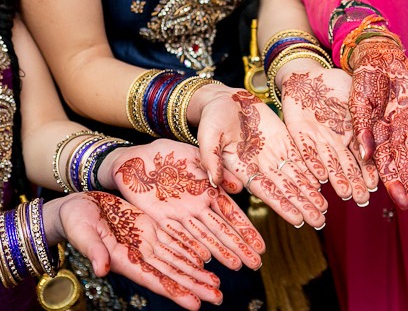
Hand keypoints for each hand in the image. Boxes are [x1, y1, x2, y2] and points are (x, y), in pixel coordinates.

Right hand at [50, 192, 221, 309]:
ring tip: (216, 284)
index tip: (195, 305)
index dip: (176, 291)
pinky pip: (175, 241)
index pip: (155, 279)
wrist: (77, 205)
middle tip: (218, 297)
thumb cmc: (74, 220)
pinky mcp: (150, 228)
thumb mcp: (82, 233)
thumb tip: (101, 270)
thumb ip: (94, 251)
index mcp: (124, 260)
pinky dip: (190, 251)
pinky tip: (205, 259)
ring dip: (197, 273)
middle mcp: (139, 255)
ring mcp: (147, 243)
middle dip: (195, 286)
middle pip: (172, 274)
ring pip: (177, 260)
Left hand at [102, 140, 264, 269]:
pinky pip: (178, 236)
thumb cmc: (166, 153)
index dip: (246, 230)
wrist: (133, 160)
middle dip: (239, 248)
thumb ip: (215, 169)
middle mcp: (198, 207)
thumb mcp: (194, 156)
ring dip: (220, 253)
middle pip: (222, 231)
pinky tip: (204, 261)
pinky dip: (191, 248)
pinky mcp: (160, 220)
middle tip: (256, 264)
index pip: (232, 214)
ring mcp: (180, 215)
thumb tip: (239, 186)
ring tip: (236, 267)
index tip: (261, 245)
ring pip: (203, 237)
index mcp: (209, 191)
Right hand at [192, 85, 326, 228]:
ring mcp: (274, 153)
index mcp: (243, 169)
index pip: (266, 191)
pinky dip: (311, 169)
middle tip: (319, 220)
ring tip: (325, 207)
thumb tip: (214, 181)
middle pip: (285, 189)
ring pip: (296, 176)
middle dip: (302, 204)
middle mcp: (261, 166)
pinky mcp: (284, 140)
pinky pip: (300, 158)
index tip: (297, 220)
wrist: (225, 99)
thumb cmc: (212, 118)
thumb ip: (211, 158)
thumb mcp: (208, 136)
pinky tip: (323, 182)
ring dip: (310, 192)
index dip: (282, 205)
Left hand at [279, 58, 377, 205]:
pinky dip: (314, 162)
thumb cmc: (336, 84)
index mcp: (353, 133)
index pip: (363, 156)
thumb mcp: (356, 97)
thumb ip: (363, 119)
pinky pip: (306, 150)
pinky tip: (320, 176)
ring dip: (336, 178)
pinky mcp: (299, 133)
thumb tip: (373, 142)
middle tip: (361, 200)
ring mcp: (319, 138)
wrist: (309, 74)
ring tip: (344, 193)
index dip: (368, 172)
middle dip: (353, 182)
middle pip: (346, 165)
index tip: (374, 186)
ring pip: (328, 161)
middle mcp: (336, 140)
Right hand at [349, 38, 407, 211]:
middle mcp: (393, 134)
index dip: (393, 183)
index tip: (400, 201)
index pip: (385, 165)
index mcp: (375, 134)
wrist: (380, 56)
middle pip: (403, 165)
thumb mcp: (359, 101)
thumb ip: (363, 128)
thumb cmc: (365, 78)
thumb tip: (365, 155)